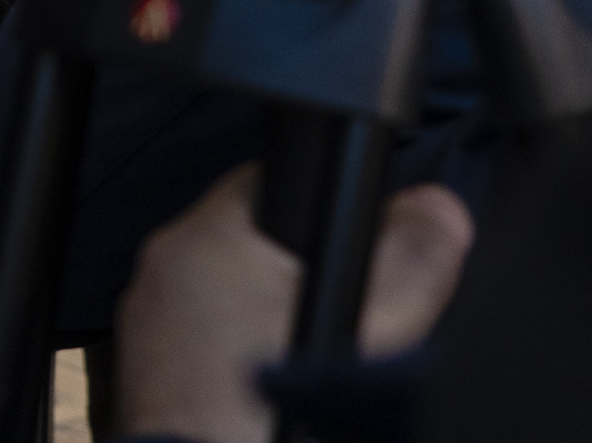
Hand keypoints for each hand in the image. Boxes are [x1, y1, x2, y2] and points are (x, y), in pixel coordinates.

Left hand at [117, 164, 474, 442]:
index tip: (358, 232)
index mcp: (204, 237)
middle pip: (253, 243)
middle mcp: (165, 273)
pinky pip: (208, 346)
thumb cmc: (272, 410)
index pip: (270, 181)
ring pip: (229, 299)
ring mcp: (153, 328)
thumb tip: (438, 210)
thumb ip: (409, 261)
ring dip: (272, 318)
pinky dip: (244, 360)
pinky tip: (278, 391)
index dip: (324, 201)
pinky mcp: (153, 376)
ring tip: (317, 358)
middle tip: (348, 308)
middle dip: (302, 266)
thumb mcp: (369, 329)